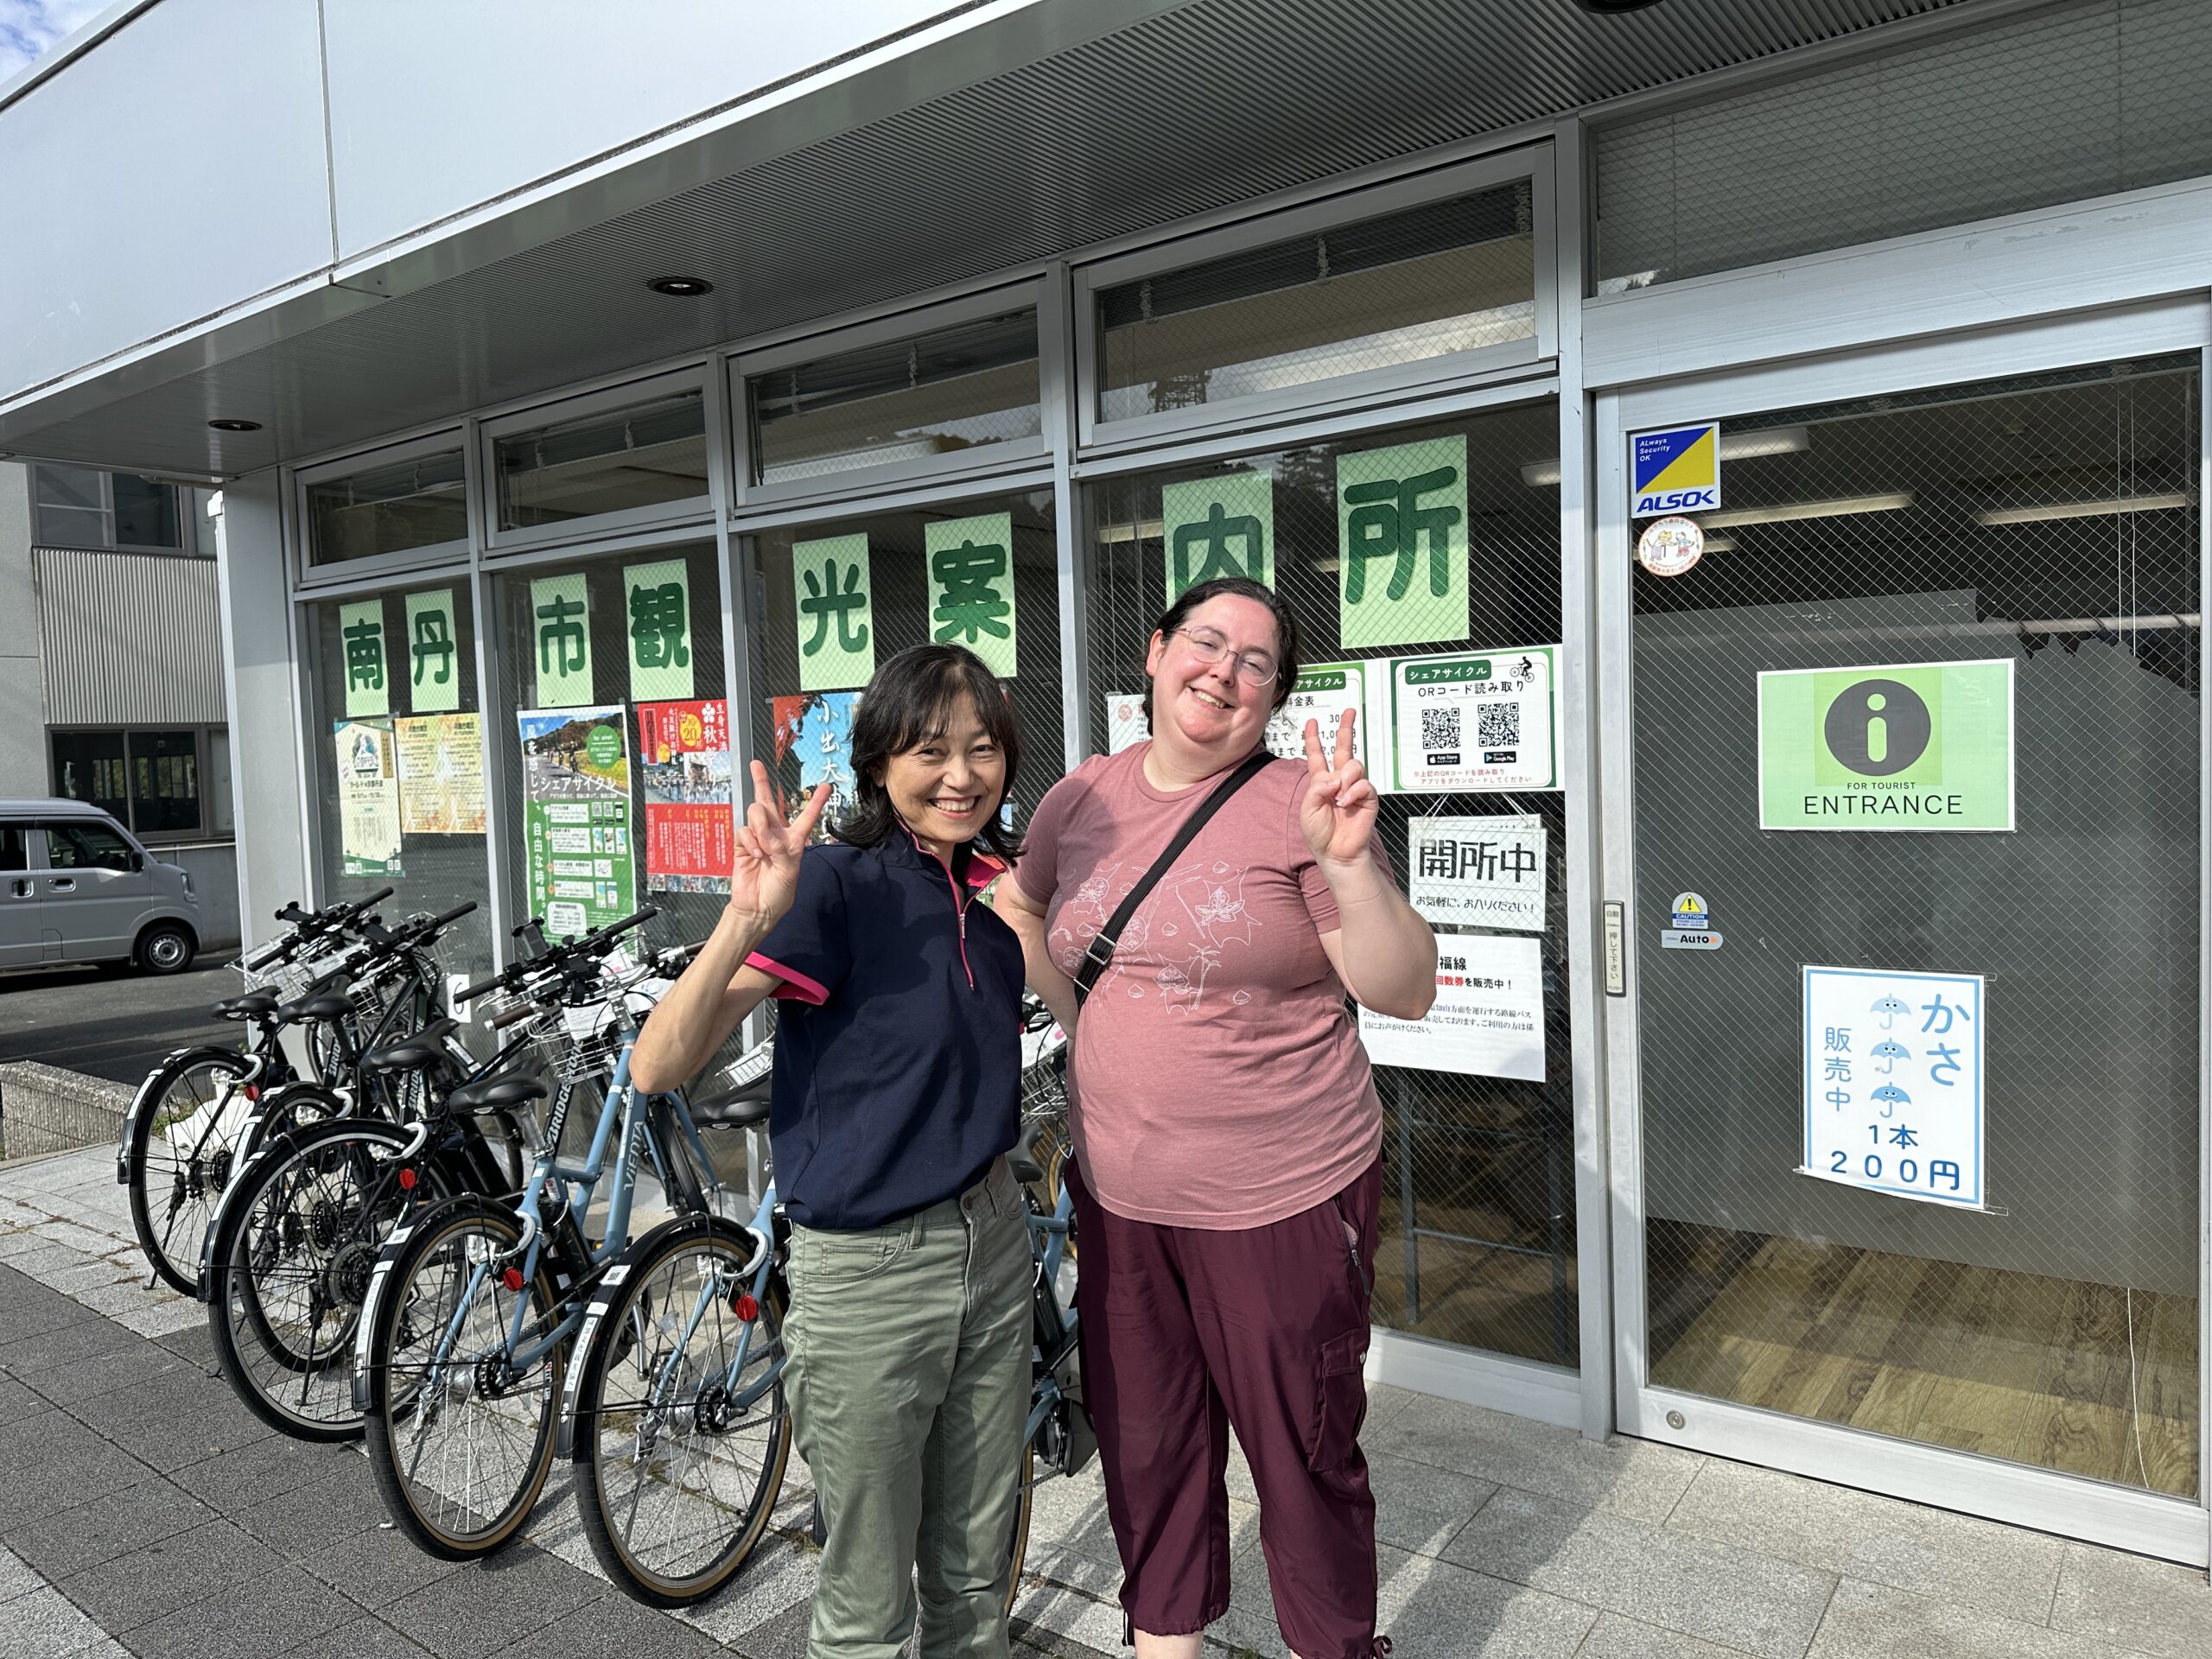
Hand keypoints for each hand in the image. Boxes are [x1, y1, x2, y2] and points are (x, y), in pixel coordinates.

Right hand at [728, 760, 828, 931]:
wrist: (758, 909)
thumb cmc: (779, 893)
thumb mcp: (789, 871)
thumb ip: (780, 848)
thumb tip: (765, 834)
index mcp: (794, 841)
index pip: (806, 817)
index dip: (816, 802)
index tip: (826, 786)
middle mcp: (775, 835)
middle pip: (768, 803)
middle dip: (761, 782)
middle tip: (755, 764)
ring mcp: (756, 838)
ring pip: (756, 813)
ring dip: (761, 826)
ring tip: (763, 848)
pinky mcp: (741, 845)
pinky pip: (743, 830)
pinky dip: (750, 840)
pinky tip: (754, 854)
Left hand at [1299, 709, 1377, 867]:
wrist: (1336, 852)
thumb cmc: (1319, 833)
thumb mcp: (1308, 807)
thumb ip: (1318, 787)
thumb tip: (1336, 777)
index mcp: (1321, 781)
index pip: (1318, 755)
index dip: (1314, 738)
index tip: (1311, 722)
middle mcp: (1339, 780)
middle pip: (1344, 749)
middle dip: (1346, 728)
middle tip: (1349, 711)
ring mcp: (1355, 787)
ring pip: (1354, 765)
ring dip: (1345, 778)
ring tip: (1339, 797)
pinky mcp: (1368, 797)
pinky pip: (1364, 783)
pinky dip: (1353, 792)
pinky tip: (1346, 803)